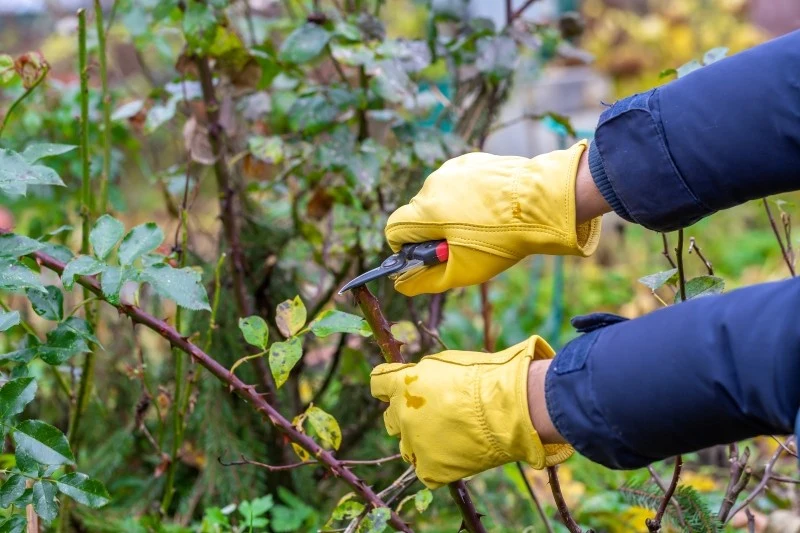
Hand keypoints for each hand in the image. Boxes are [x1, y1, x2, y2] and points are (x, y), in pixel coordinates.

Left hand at [370, 336, 572, 488]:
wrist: (509, 408)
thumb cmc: (484, 377)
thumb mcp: (447, 363)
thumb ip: (423, 374)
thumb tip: (416, 377)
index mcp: (403, 384)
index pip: (377, 384)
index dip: (388, 387)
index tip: (399, 389)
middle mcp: (402, 414)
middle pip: (390, 418)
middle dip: (407, 415)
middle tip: (433, 415)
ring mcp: (414, 443)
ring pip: (407, 446)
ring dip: (420, 441)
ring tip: (450, 436)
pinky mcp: (430, 469)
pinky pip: (424, 471)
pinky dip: (437, 466)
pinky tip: (456, 455)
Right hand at [384, 141, 601, 295]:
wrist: (543, 203)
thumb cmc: (501, 240)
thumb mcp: (462, 270)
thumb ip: (426, 280)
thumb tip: (401, 285)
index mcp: (425, 211)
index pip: (395, 229)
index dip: (406, 247)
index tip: (427, 254)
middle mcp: (433, 184)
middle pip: (419, 213)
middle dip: (433, 230)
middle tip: (463, 244)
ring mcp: (453, 168)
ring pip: (440, 196)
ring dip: (451, 211)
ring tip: (484, 224)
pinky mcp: (473, 160)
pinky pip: (459, 182)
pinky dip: (468, 195)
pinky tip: (492, 207)